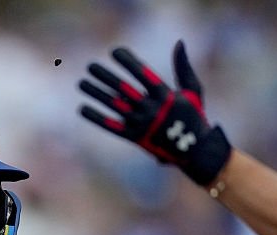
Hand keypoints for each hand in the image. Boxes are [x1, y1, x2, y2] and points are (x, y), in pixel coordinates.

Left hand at [79, 40, 230, 185]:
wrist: (195, 150)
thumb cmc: (194, 116)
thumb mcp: (192, 91)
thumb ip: (183, 67)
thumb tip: (179, 42)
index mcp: (165, 95)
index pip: (142, 74)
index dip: (128, 62)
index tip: (114, 51)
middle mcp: (151, 109)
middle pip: (123, 89)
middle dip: (105, 76)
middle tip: (90, 66)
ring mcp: (141, 124)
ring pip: (114, 106)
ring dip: (96, 94)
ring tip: (81, 83)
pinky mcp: (134, 138)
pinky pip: (111, 126)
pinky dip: (96, 117)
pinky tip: (83, 108)